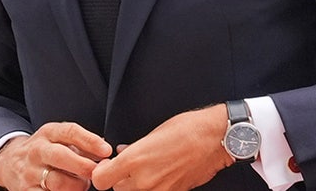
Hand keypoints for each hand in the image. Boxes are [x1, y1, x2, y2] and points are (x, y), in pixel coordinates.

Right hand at [0, 122, 112, 190]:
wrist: (9, 162)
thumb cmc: (44, 150)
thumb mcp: (58, 139)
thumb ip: (82, 144)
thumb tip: (105, 151)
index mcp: (48, 133)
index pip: (70, 132)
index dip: (90, 141)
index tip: (106, 151)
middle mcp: (37, 150)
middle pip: (61, 156)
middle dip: (82, 165)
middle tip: (97, 172)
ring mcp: (30, 171)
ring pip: (57, 181)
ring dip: (76, 186)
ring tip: (82, 185)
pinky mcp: (26, 190)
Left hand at [91, 104, 233, 190]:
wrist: (215, 140)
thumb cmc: (187, 130)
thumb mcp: (154, 133)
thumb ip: (134, 148)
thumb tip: (122, 153)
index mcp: (135, 160)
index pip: (100, 180)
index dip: (101, 173)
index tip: (107, 166)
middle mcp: (144, 180)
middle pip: (117, 190)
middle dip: (120, 179)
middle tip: (129, 166)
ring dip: (135, 185)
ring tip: (147, 170)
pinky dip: (153, 188)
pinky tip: (161, 175)